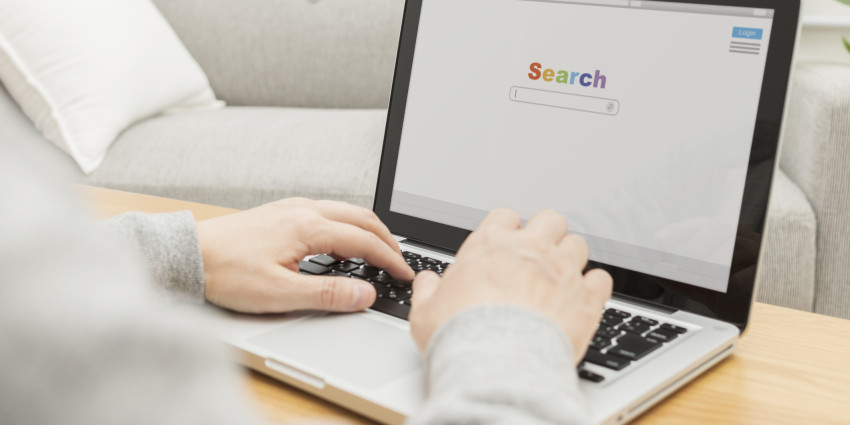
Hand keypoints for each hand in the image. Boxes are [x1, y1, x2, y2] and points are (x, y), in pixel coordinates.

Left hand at [197, 198, 413, 313]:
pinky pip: (329, 212)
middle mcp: (304, 210)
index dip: (390, 260)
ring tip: (380, 250)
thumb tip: (365, 293)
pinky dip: (348, 225)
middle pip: (362, 218)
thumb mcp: (280, 293)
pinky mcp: (281, 212)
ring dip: (369, 229)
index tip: (405, 275)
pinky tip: (343, 241)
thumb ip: (328, 293)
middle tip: (401, 262)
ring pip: (346, 212)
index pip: (364, 241)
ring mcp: (292, 208)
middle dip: (387, 240)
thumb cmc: (226, 272)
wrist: (188, 254)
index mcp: (308, 226)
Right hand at [409, 209, 612, 360]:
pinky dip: (595, 287)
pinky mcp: (586, 299)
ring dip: (571, 257)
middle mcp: (530, 250)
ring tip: (562, 278)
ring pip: (579, 244)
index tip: (507, 245)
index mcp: (490, 245)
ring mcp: (561, 272)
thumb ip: (427, 290)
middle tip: (540, 255)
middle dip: (547, 233)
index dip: (508, 229)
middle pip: (550, 219)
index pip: (505, 216)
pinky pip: (601, 279)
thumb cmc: (460, 336)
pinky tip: (585, 298)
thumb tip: (425, 282)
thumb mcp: (426, 312)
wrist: (496, 365)